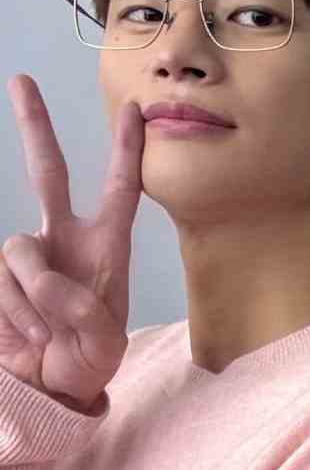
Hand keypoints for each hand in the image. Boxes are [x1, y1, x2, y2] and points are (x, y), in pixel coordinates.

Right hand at [0, 75, 143, 411]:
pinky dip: (16, 314)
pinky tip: (30, 336)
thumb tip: (47, 278)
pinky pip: (2, 283)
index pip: (120, 189)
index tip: (136, 110)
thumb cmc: (89, 361)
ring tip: (52, 334)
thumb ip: (82, 308)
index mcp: (106, 246)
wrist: (52, 388)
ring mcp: (28, 255)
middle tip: (22, 81)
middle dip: (34, 125)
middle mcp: (64, 239)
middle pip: (47, 171)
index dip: (126, 151)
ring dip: (35, 300)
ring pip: (18, 251)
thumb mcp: (104, 342)